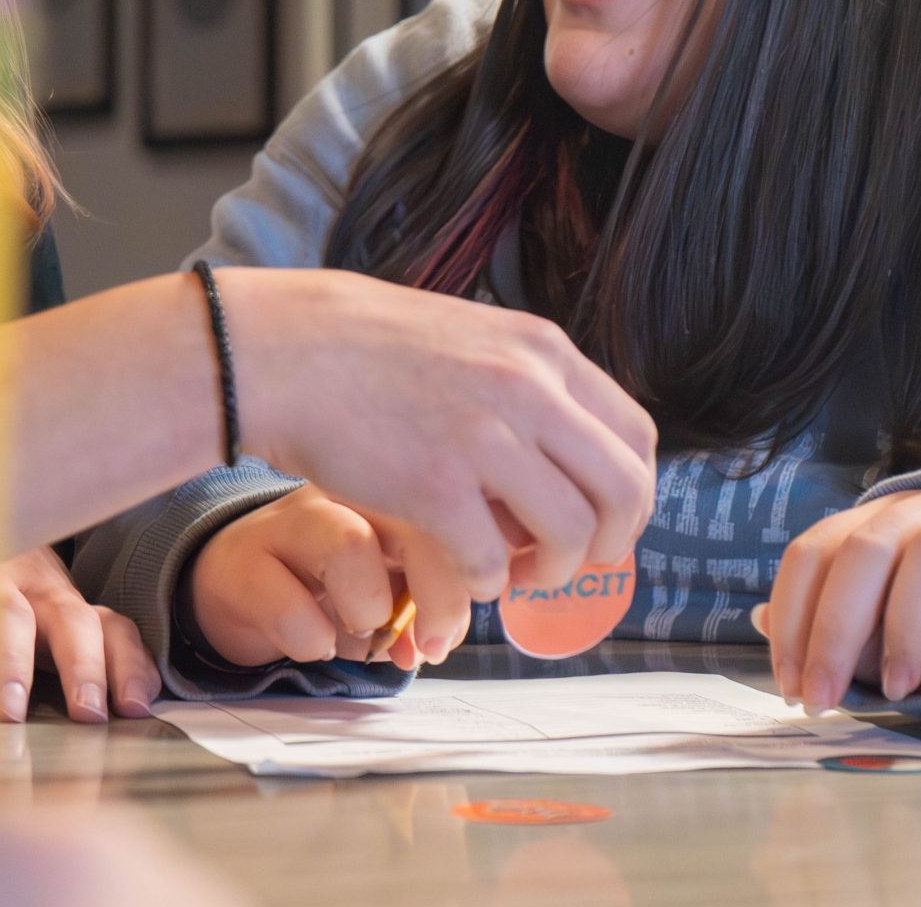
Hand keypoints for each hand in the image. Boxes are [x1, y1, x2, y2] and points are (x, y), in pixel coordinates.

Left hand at [0, 547, 160, 723]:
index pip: (0, 617)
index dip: (8, 662)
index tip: (10, 710)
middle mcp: (31, 583)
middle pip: (65, 619)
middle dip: (77, 667)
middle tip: (84, 714)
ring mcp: (63, 596)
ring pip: (101, 623)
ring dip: (116, 667)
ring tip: (127, 710)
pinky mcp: (85, 612)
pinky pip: (121, 630)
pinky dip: (137, 663)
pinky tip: (144, 699)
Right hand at [187, 485, 471, 669]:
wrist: (232, 578)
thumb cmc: (319, 580)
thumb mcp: (384, 582)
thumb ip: (422, 602)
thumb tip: (435, 642)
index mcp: (390, 489)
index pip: (456, 510)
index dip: (469, 576)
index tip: (449, 632)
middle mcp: (343, 491)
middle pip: (415, 514)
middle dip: (438, 594)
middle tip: (429, 644)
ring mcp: (289, 520)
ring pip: (351, 546)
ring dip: (368, 609)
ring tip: (361, 632)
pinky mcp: (242, 562)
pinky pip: (289, 604)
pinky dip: (312, 639)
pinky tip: (312, 642)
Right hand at [225, 268, 656, 602]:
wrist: (284, 349)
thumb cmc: (367, 350)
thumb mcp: (472, 339)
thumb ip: (527, 384)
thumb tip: (572, 449)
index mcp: (542, 352)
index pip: (635, 437)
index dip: (628, 496)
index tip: (600, 522)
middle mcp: (527, 388)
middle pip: (622, 491)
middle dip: (607, 545)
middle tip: (567, 563)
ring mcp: (483, 436)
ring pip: (570, 532)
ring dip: (552, 571)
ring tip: (514, 572)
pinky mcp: (434, 485)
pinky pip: (491, 561)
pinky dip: (484, 582)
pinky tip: (460, 570)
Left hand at [757, 486, 920, 711]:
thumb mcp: (886, 620)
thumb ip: (833, 620)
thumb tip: (759, 621)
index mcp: (882, 519)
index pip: (817, 550)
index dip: (794, 615)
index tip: (791, 684)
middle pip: (868, 549)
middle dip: (835, 628)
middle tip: (825, 698)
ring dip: (906, 624)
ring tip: (898, 689)